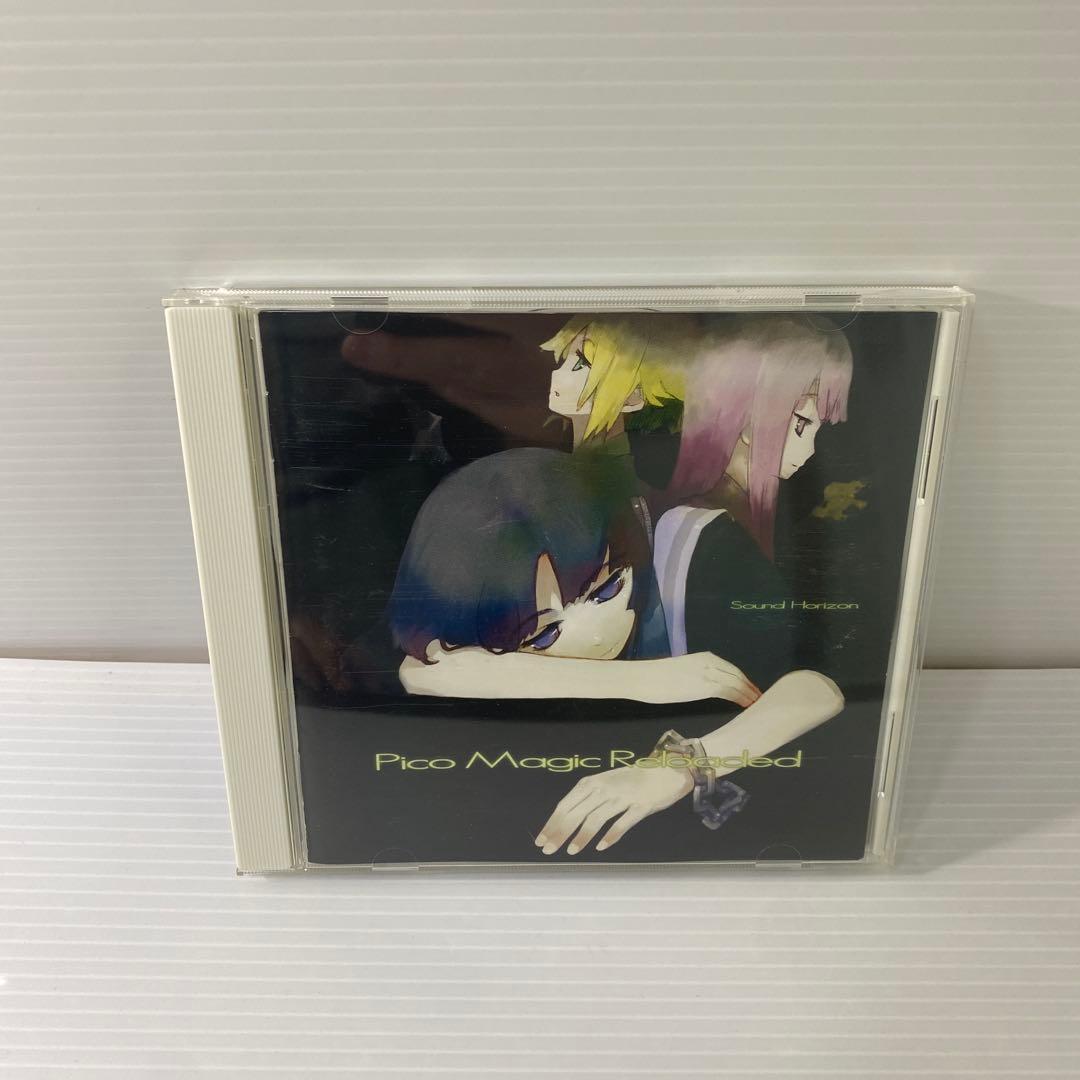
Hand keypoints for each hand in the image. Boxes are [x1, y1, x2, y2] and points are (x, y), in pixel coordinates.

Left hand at [535, 765, 693, 855]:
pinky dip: (610, 836)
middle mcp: (604, 788)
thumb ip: (587, 798)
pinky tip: (601, 847)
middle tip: (548, 850)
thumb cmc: (631, 781)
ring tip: (571, 850)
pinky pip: (622, 823)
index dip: (552, 823)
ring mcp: (622, 797)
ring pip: (596, 819)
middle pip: (576, 813)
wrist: (664, 771)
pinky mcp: (640, 806)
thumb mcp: (605, 783)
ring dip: (581, 836)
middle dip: (560, 833)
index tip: (541, 840)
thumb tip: (565, 819)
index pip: (565, 805)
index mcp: (591, 783)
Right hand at [636, 652, 760, 707]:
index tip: (751, 688)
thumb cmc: (656, 677)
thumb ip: (696, 675)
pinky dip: (740, 698)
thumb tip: (703, 686)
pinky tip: (745, 705)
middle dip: (749, 687)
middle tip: (758, 697)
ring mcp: (708, 673)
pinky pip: (729, 691)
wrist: (643, 677)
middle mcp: (709, 662)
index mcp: (704, 657)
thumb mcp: (682, 671)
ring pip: (736, 683)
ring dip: (748, 693)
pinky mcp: (705, 686)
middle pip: (737, 674)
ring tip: (756, 703)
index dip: (743, 680)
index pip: (731, 669)